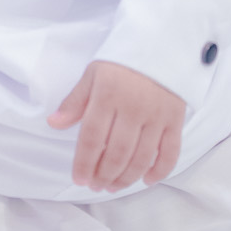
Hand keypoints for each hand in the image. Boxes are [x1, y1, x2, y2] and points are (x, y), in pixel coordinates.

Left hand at [48, 60, 185, 191]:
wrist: (162, 43)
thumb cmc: (122, 60)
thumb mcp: (93, 74)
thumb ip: (75, 101)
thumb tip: (54, 123)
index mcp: (108, 96)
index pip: (93, 138)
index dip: (85, 162)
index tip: (79, 179)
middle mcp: (133, 109)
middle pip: (117, 152)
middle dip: (104, 175)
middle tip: (96, 186)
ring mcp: (157, 116)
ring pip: (141, 157)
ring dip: (126, 178)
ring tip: (114, 187)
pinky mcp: (176, 119)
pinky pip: (170, 151)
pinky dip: (160, 170)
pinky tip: (146, 180)